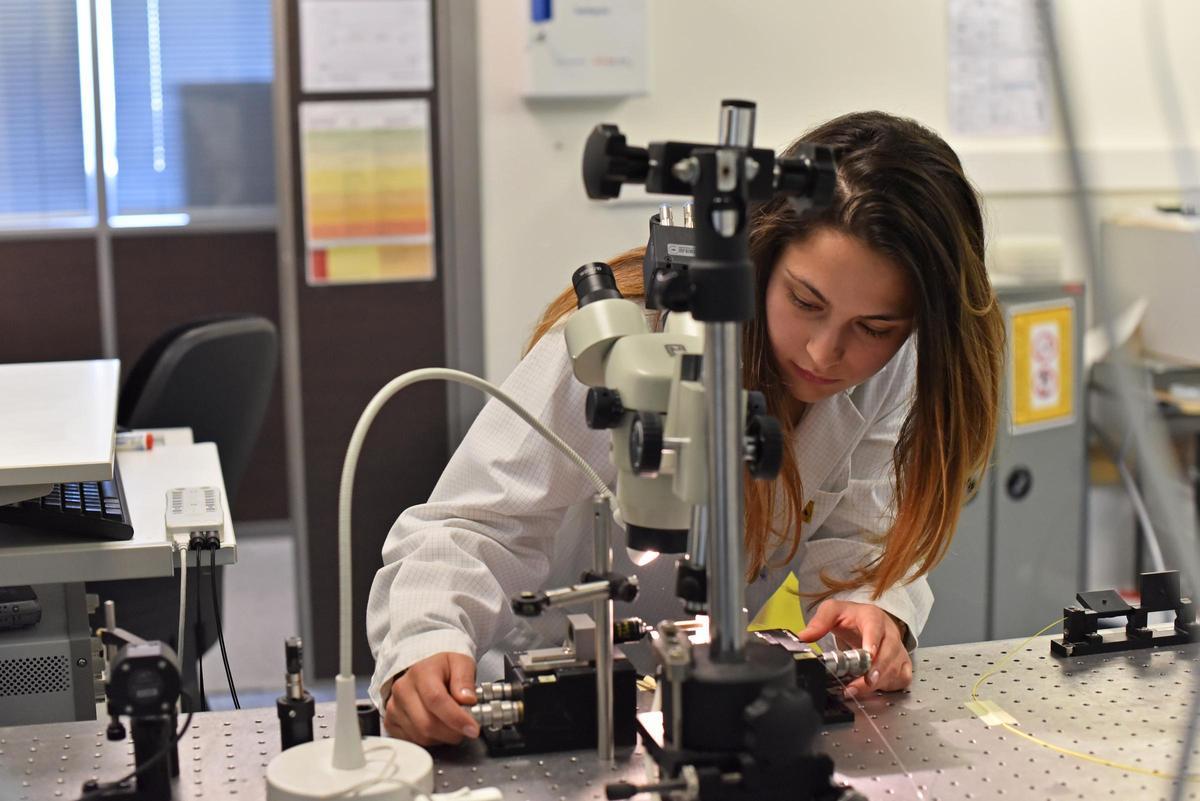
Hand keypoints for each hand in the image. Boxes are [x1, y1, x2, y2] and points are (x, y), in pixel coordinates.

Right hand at [383, 652, 479, 745]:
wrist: (423, 669)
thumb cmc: (442, 668)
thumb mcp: (460, 663)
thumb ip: (465, 679)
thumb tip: (467, 699)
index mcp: (421, 672)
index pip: (436, 700)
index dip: (456, 718)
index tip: (473, 728)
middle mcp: (403, 690)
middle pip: (427, 723)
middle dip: (452, 732)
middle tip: (466, 728)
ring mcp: (394, 707)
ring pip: (420, 736)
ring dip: (442, 737)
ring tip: (452, 724)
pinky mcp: (390, 722)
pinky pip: (412, 741)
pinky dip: (430, 740)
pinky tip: (438, 728)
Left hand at [796, 600, 912, 696]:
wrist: (867, 620)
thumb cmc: (851, 617)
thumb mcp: (833, 611)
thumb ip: (819, 621)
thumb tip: (803, 637)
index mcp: (873, 617)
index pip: (875, 628)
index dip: (872, 642)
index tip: (867, 656)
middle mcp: (890, 633)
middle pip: (889, 652)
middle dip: (877, 669)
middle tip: (864, 682)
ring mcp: (898, 649)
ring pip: (896, 667)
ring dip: (879, 681)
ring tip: (858, 690)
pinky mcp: (902, 663)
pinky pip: (902, 677)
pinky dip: (890, 686)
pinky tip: (874, 690)